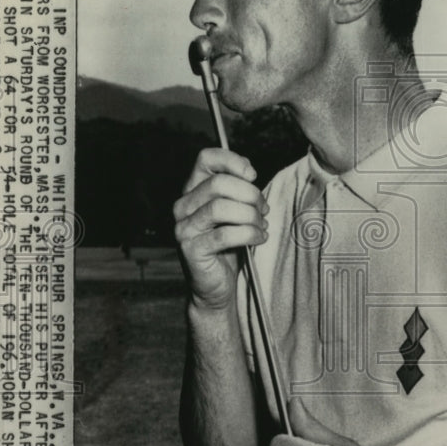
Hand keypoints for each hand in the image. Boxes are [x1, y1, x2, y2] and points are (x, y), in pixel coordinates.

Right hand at [173, 148, 268, 310]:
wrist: (216, 287)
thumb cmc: (229, 246)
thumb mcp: (235, 212)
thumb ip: (238, 191)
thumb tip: (249, 173)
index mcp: (193, 190)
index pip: (205, 159)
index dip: (232, 161)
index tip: (253, 175)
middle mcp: (182, 206)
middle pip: (219, 183)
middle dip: (249, 194)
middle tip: (264, 209)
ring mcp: (183, 227)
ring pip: (220, 207)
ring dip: (250, 215)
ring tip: (261, 226)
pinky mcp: (190, 249)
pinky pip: (225, 234)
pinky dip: (249, 234)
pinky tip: (259, 238)